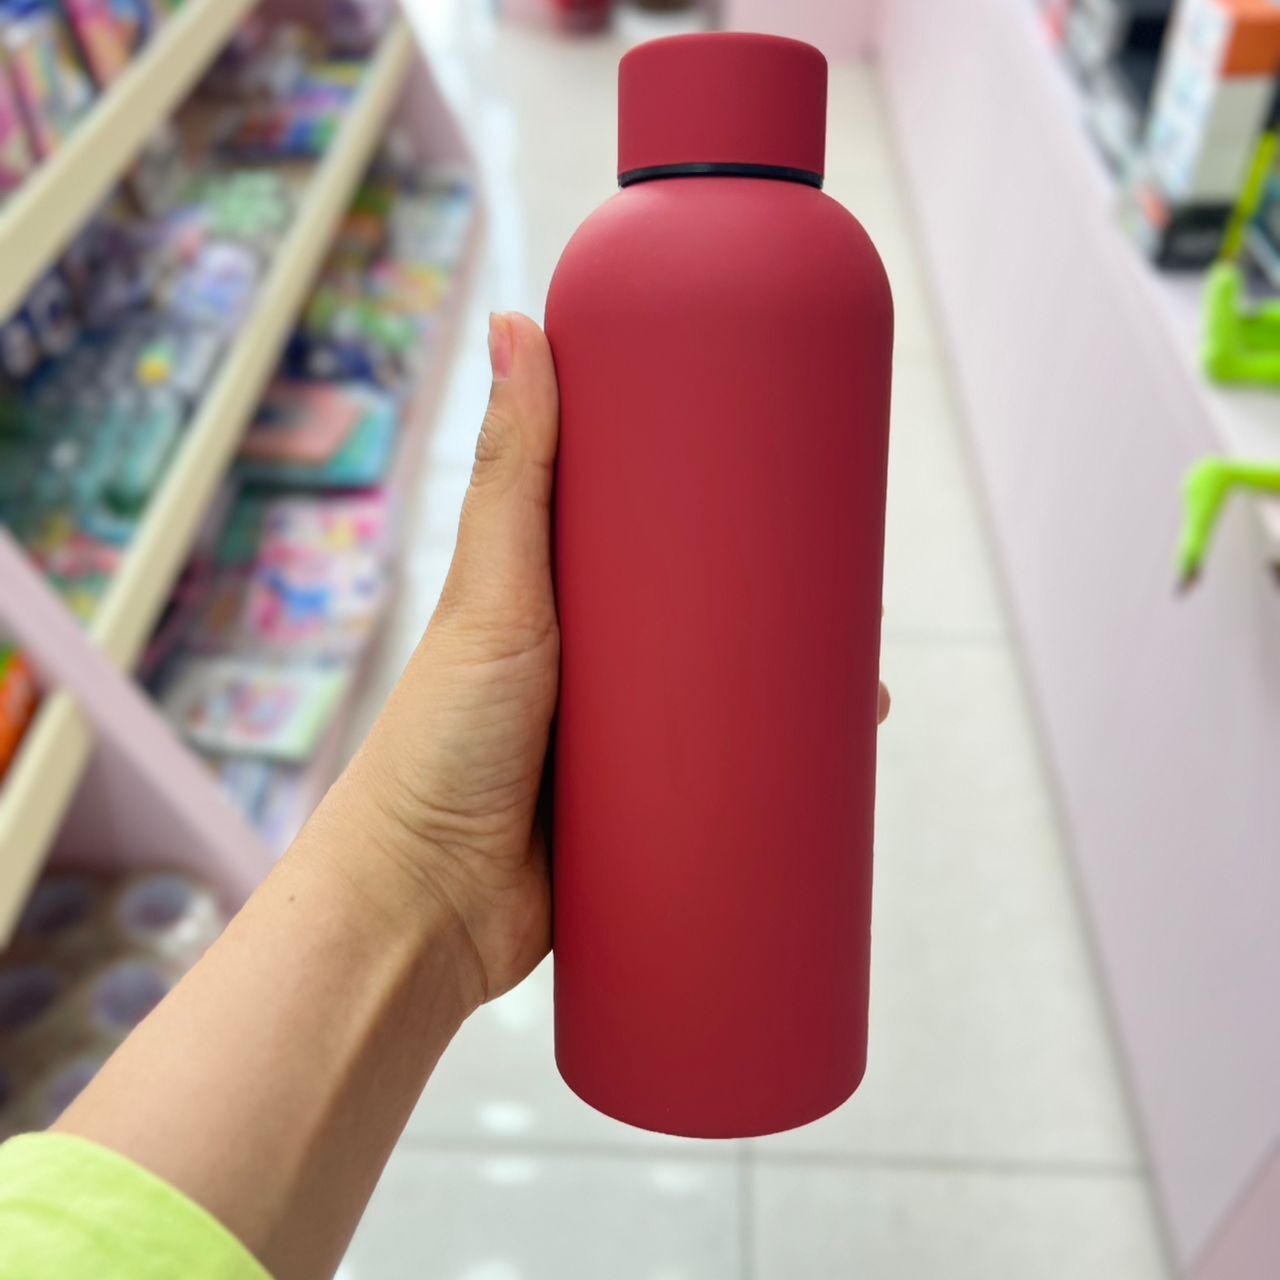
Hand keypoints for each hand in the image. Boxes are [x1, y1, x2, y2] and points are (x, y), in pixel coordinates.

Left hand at [317, 310, 889, 1009]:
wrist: (423, 909)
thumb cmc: (436, 743)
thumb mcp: (491, 595)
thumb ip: (512, 472)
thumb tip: (518, 321)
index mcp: (563, 599)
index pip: (659, 535)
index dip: (726, 505)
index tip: (797, 476)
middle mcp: (597, 665)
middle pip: (710, 620)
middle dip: (782, 609)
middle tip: (857, 593)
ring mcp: (624, 742)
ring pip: (728, 703)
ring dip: (793, 695)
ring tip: (867, 688)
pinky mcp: (645, 817)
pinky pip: (722, 785)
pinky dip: (774, 775)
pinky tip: (833, 770)